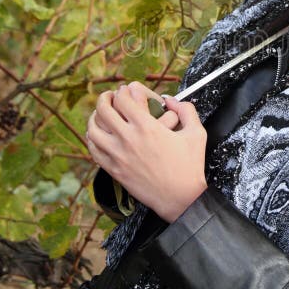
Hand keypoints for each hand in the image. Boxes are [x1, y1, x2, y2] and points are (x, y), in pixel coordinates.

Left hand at [86, 81, 207, 222]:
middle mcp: (128, 139)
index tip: (124, 90)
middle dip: (104, 99)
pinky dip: (92, 139)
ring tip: (99, 114)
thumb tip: (172, 100)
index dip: (122, 91)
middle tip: (108, 97)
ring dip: (93, 118)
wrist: (180, 198)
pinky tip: (97, 136)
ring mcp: (118, 156)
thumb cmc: (190, 166)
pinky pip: (94, 151)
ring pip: (93, 130)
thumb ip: (187, 110)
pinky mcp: (114, 170)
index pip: (123, 99)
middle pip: (103, 110)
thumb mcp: (196, 133)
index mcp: (147, 126)